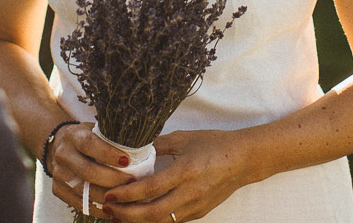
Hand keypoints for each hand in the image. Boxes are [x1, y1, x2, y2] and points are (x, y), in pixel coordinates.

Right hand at [43, 122, 134, 215]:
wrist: (59, 147)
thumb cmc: (88, 138)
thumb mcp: (97, 130)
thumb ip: (115, 137)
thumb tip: (148, 145)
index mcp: (73, 135)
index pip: (89, 144)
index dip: (108, 154)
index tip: (127, 161)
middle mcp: (63, 154)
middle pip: (88, 171)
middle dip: (113, 179)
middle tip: (132, 181)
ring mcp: (59, 173)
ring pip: (84, 190)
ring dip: (108, 197)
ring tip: (126, 197)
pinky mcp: (57, 189)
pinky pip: (80, 204)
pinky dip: (99, 209)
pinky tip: (114, 208)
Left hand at [89, 127, 254, 221]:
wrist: (243, 159)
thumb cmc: (214, 144)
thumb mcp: (184, 138)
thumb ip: (158, 144)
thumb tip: (132, 148)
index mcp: (186, 171)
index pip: (150, 189)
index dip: (127, 194)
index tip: (110, 195)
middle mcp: (191, 193)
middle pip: (153, 213)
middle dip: (127, 214)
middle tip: (109, 209)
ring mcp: (195, 206)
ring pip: (161, 222)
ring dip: (138, 221)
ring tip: (118, 216)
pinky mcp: (198, 213)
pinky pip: (171, 221)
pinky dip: (153, 221)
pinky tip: (139, 216)